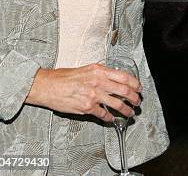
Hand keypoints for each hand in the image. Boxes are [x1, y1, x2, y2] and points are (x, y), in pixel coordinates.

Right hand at [26, 63, 141, 122]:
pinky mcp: (87, 108)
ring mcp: (93, 95)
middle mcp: (98, 82)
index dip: (135, 83)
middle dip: (134, 98)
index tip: (138, 88)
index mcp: (99, 70)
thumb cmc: (64, 77)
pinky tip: (112, 119)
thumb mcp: (86, 69)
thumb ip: (101, 73)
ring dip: (126, 110)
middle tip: (137, 102)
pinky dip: (110, 118)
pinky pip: (104, 115)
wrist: (48, 86)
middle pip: (125, 90)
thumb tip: (113, 78)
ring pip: (117, 104)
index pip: (124, 76)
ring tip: (129, 113)